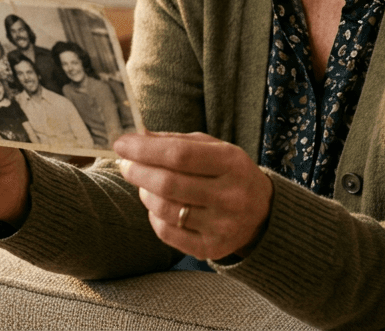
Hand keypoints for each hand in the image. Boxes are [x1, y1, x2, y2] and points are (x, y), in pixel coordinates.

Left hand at [114, 132, 272, 261]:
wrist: (263, 213)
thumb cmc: (229, 173)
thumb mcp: (214, 148)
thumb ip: (177, 141)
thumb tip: (138, 137)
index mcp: (232, 163)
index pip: (179, 154)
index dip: (144, 149)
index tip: (122, 144)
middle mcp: (230, 196)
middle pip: (168, 184)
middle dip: (137, 171)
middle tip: (125, 164)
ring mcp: (221, 225)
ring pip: (164, 209)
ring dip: (145, 193)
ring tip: (144, 184)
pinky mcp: (212, 248)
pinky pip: (167, 233)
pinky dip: (154, 216)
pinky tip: (157, 206)